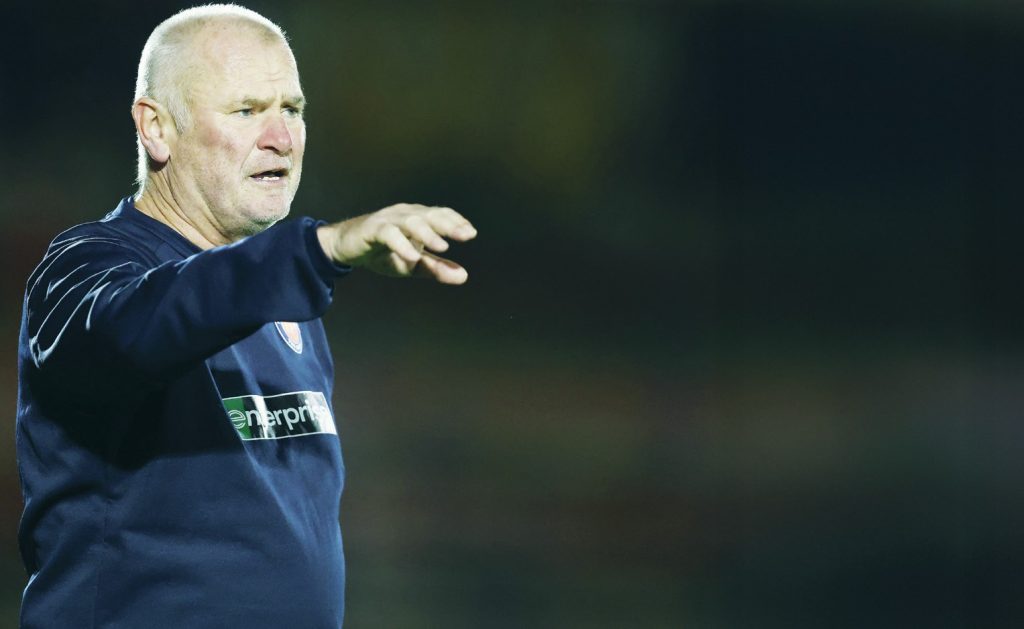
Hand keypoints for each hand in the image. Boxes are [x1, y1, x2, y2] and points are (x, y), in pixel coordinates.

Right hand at [317, 203, 476, 283]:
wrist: (346, 248)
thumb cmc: (383, 253)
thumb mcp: (412, 264)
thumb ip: (436, 268)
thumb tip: (464, 276)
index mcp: (416, 218)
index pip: (439, 214)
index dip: (456, 221)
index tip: (471, 233)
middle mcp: (404, 214)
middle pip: (429, 215)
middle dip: (448, 224)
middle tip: (466, 235)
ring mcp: (388, 219)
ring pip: (410, 221)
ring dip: (427, 234)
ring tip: (442, 247)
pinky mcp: (372, 229)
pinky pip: (388, 234)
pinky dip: (401, 244)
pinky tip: (412, 257)